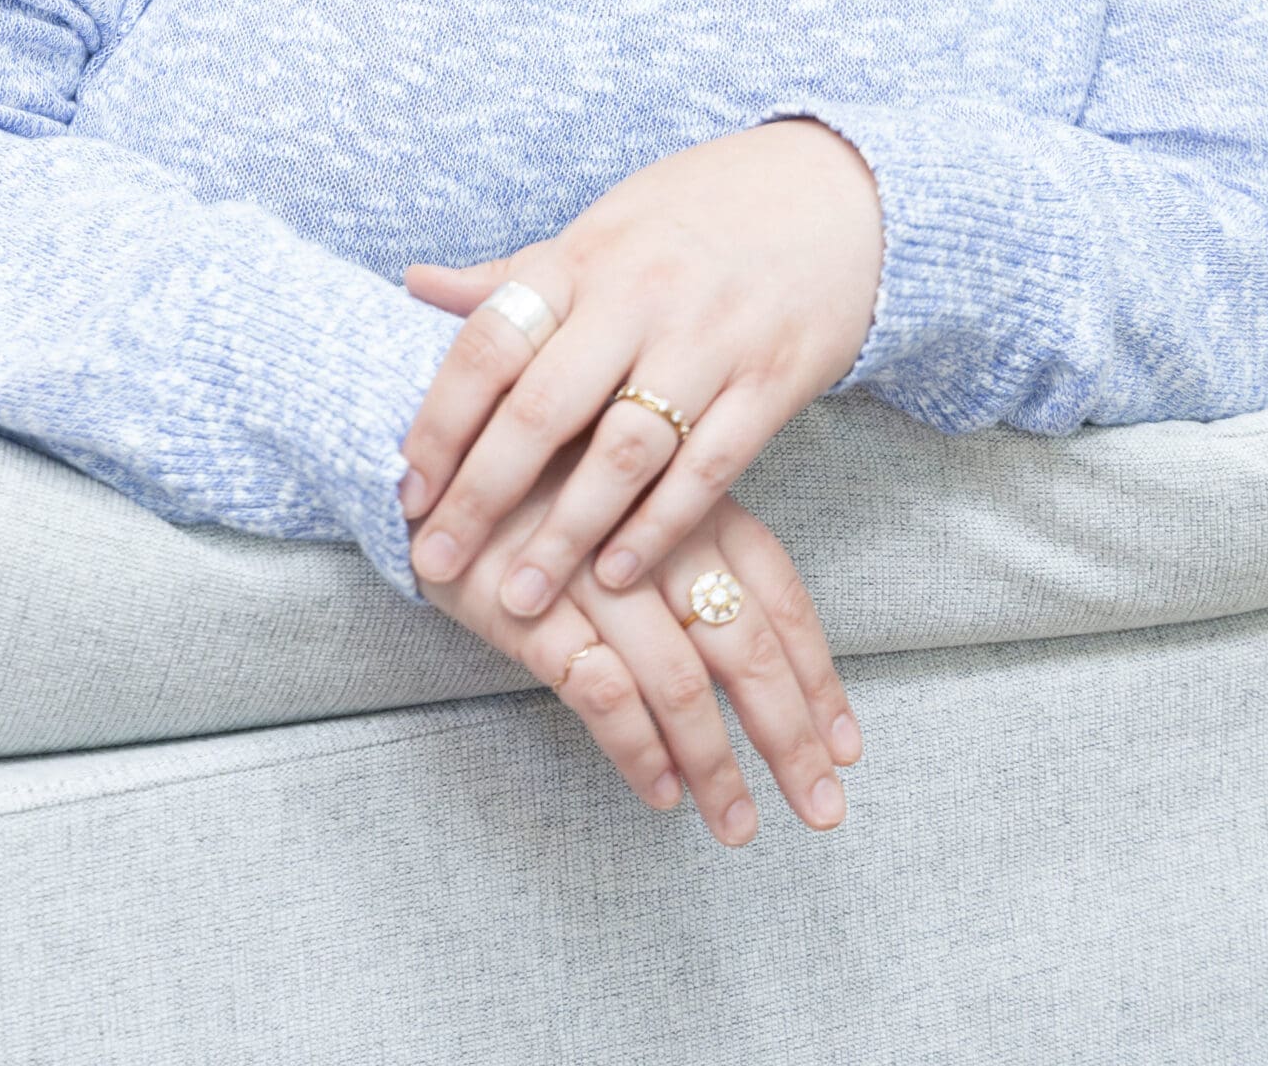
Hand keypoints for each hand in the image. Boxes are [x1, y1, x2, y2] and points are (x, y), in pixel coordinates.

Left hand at [400, 118, 881, 619]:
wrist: (836, 191)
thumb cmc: (702, 209)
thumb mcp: (604, 224)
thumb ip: (518, 273)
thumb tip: (414, 285)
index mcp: (584, 256)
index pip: (490, 343)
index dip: (440, 421)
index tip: (404, 488)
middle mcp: (638, 297)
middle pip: (543, 408)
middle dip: (480, 494)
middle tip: (434, 560)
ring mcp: (709, 341)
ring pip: (623, 451)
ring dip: (566, 532)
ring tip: (520, 594)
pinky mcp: (771, 381)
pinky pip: (707, 468)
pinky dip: (659, 527)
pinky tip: (617, 575)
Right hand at [415, 454, 862, 846]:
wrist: (421, 443)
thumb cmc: (534, 473)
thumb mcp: (624, 488)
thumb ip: (684, 546)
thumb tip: (754, 648)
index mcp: (688, 499)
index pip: (776, 591)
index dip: (816, 670)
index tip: (846, 742)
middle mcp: (653, 534)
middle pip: (745, 646)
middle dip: (790, 735)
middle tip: (821, 808)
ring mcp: (592, 570)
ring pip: (681, 680)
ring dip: (715, 764)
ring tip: (736, 824)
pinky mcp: (530, 606)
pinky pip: (601, 689)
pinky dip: (636, 747)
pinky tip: (657, 790)